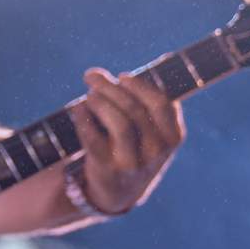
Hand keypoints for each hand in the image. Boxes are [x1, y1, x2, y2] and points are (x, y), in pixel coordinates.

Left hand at [69, 68, 185, 213]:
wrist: (118, 192)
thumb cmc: (135, 147)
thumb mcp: (153, 130)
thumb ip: (153, 99)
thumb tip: (168, 56)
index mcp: (172, 137)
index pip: (161, 104)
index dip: (139, 86)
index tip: (122, 76)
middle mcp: (157, 151)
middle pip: (134, 109)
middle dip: (111, 88)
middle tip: (92, 76)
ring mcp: (133, 163)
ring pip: (118, 123)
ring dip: (99, 101)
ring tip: (89, 93)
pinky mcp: (107, 170)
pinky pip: (93, 139)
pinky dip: (83, 119)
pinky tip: (77, 108)